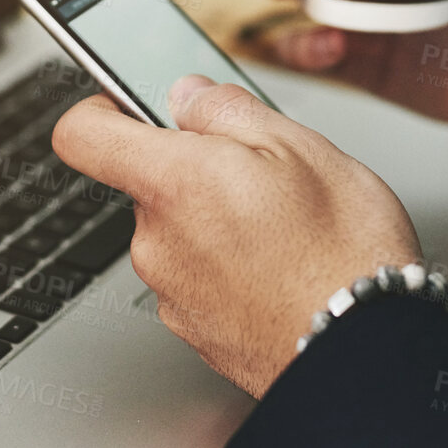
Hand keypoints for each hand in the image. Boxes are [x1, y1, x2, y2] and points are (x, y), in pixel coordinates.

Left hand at [51, 75, 420, 397]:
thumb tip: (188, 95)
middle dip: (194, 170)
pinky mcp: (195, 331)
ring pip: (178, 232)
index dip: (102, 109)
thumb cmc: (342, 253)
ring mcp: (172, 293)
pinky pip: (198, 278)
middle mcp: (156, 242)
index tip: (129, 102)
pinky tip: (280, 268)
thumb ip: (226, 110)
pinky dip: (229, 267)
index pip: (82, 135)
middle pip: (146, 184)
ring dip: (217, 221)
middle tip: (261, 174)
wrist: (366, 352)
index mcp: (172, 182)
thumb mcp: (299, 145)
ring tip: (284, 228)